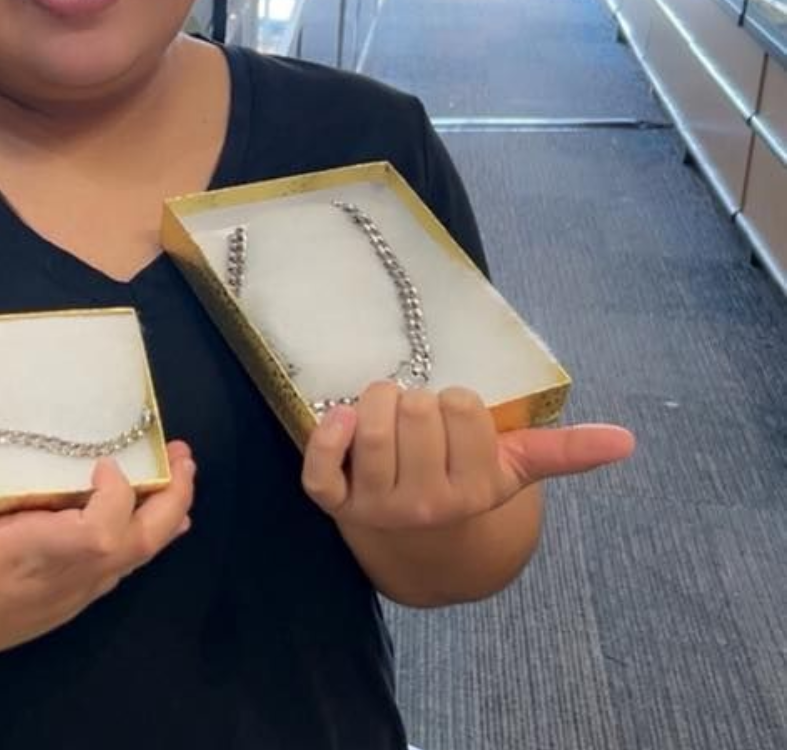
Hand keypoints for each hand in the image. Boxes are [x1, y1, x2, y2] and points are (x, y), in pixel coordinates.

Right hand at [0, 378, 194, 681]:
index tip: (105, 461)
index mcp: (39, 554)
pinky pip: (117, 573)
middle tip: (184, 458)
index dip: (119, 492)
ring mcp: (70, 598)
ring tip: (177, 480)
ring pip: (135, 563)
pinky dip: (138, 543)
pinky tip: (140, 523)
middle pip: (141, 545)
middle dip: (172, 501)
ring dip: (162, 521)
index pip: (105, 529)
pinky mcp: (64, 607)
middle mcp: (66, 580)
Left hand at [301, 381, 634, 529]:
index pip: (462, 408)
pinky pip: (320, 468)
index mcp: (475, 488)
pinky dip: (326, 437)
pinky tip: (341, 419)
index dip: (457, 402)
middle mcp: (428, 502)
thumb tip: (627, 440)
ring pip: (371, 430)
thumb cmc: (465, 485)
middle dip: (417, 399)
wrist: (421, 548)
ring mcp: (378, 506)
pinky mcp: (335, 506)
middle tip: (419, 416)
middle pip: (416, 410)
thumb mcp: (513, 470)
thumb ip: (564, 452)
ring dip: (376, 404)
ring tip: (387, 410)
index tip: (456, 420)